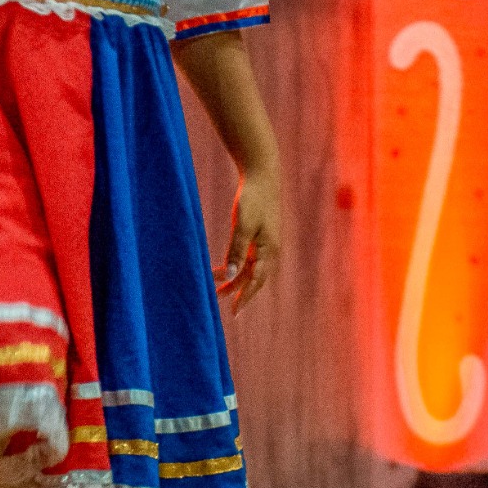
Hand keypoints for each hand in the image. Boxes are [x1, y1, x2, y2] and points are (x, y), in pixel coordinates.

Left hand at [214, 169, 281, 314]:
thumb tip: (229, 276)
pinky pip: (249, 255)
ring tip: (217, 284)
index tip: (234, 312)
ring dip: (235, 276)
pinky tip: (225, 265)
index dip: (245, 297)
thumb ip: (236, 252)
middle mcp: (270, 249)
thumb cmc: (254, 199)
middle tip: (218, 298)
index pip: (256, 281)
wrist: (262, 175)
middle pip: (254, 277)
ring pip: (250, 267)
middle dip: (237, 289)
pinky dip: (237, 263)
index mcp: (269, 250)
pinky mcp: (260, 234)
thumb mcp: (242, 227)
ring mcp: (266, 242)